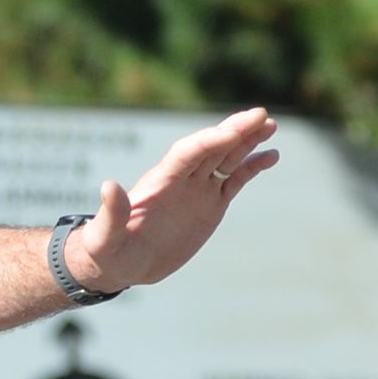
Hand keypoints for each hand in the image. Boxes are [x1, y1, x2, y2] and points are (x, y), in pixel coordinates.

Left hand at [62, 108, 280, 293]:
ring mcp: (197, 190)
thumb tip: (108, 186)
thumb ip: (111, 213)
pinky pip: (234, 181)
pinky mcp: (210, 206)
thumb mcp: (105, 235)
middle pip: (211, 147)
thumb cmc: (106, 249)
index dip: (210, 141)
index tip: (234, 131)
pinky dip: (252, 167)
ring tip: (270, 124)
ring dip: (247, 141)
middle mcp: (181, 179)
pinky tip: (271, 155)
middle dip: (235, 131)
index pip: (188, 153)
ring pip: (226, 158)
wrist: (119, 264)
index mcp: (159, 181)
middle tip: (261, 114)